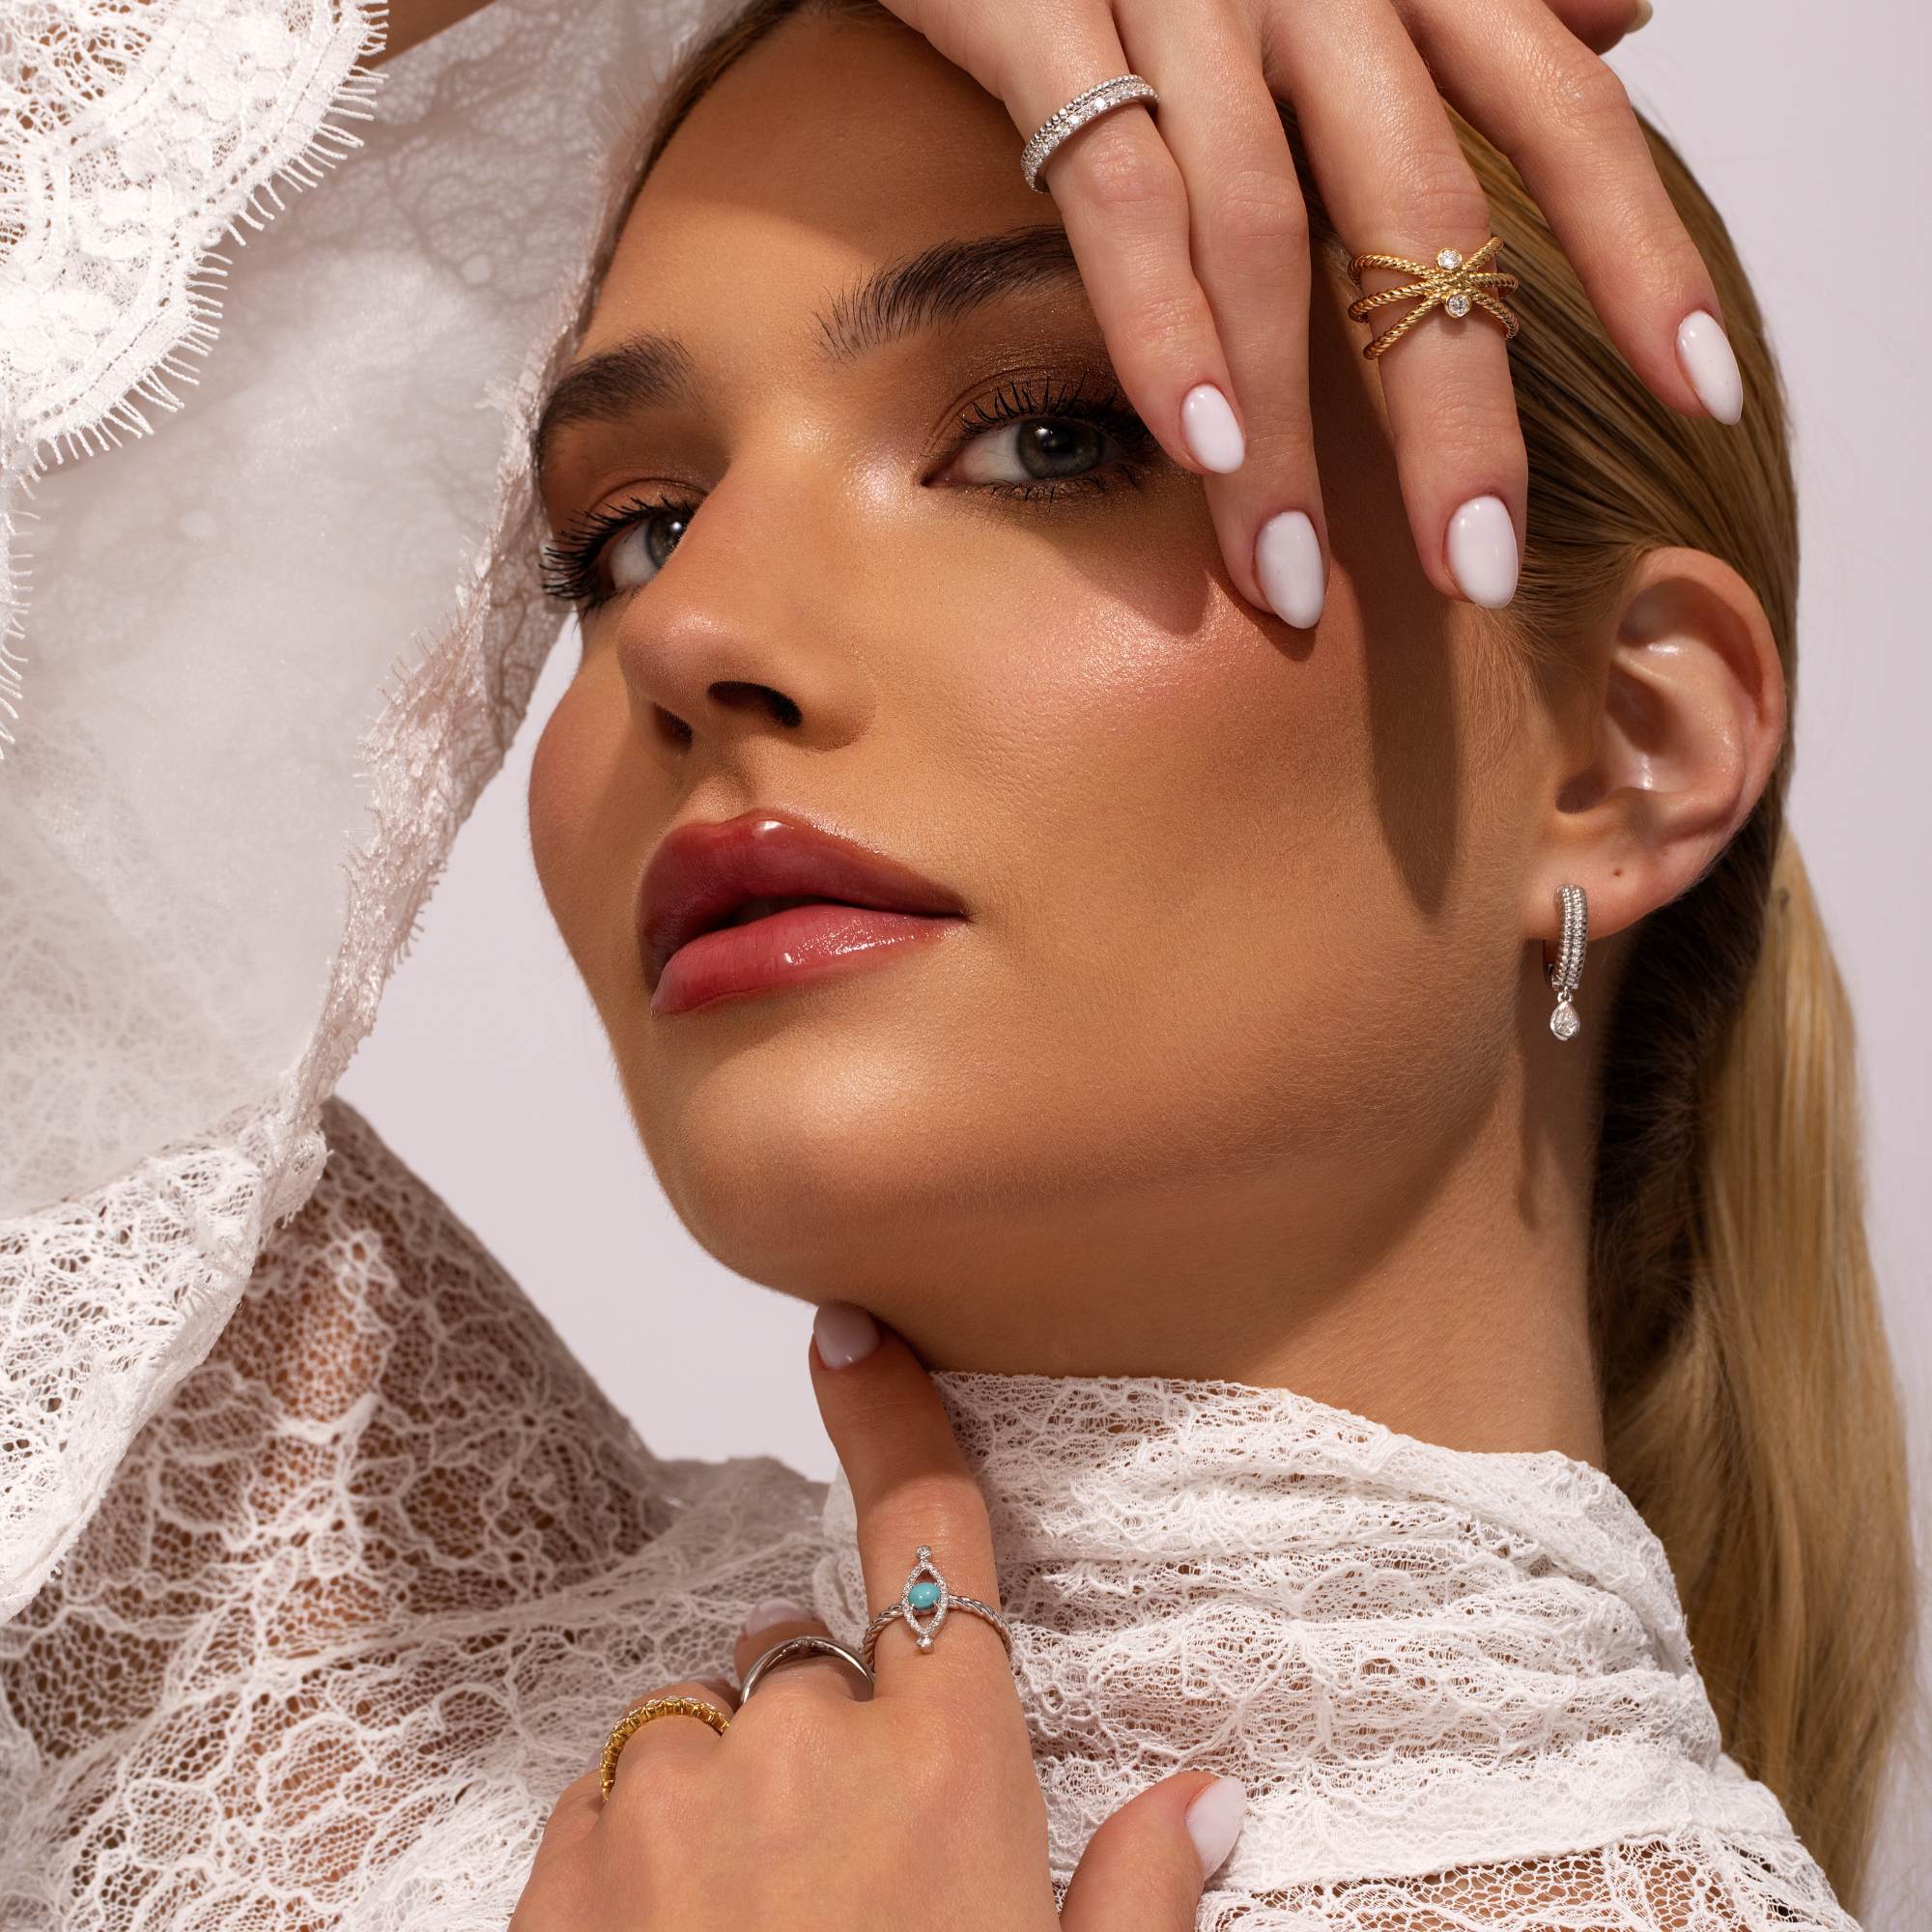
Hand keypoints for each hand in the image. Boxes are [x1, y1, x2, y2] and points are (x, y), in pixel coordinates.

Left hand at [509, 1302, 1245, 1928]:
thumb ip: (1132, 1901)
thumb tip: (1209, 1798)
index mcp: (946, 1767)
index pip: (935, 1535)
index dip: (894, 1413)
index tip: (848, 1326)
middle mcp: (806, 1742)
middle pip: (813, 1662)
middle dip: (828, 1734)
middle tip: (849, 1882)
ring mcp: (673, 1795)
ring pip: (705, 1730)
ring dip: (725, 1796)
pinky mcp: (567, 1863)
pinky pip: (611, 1803)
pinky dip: (637, 1851)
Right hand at [877, 0, 1716, 625]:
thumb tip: (1621, 21)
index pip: (1557, 108)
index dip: (1640, 251)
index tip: (1702, 395)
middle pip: (1422, 207)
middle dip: (1456, 406)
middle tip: (1477, 569)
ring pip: (1262, 232)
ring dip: (1282, 425)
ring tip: (1290, 578)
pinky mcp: (1042, 10)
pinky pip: (1117, 188)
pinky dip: (1156, 321)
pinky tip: (1192, 448)